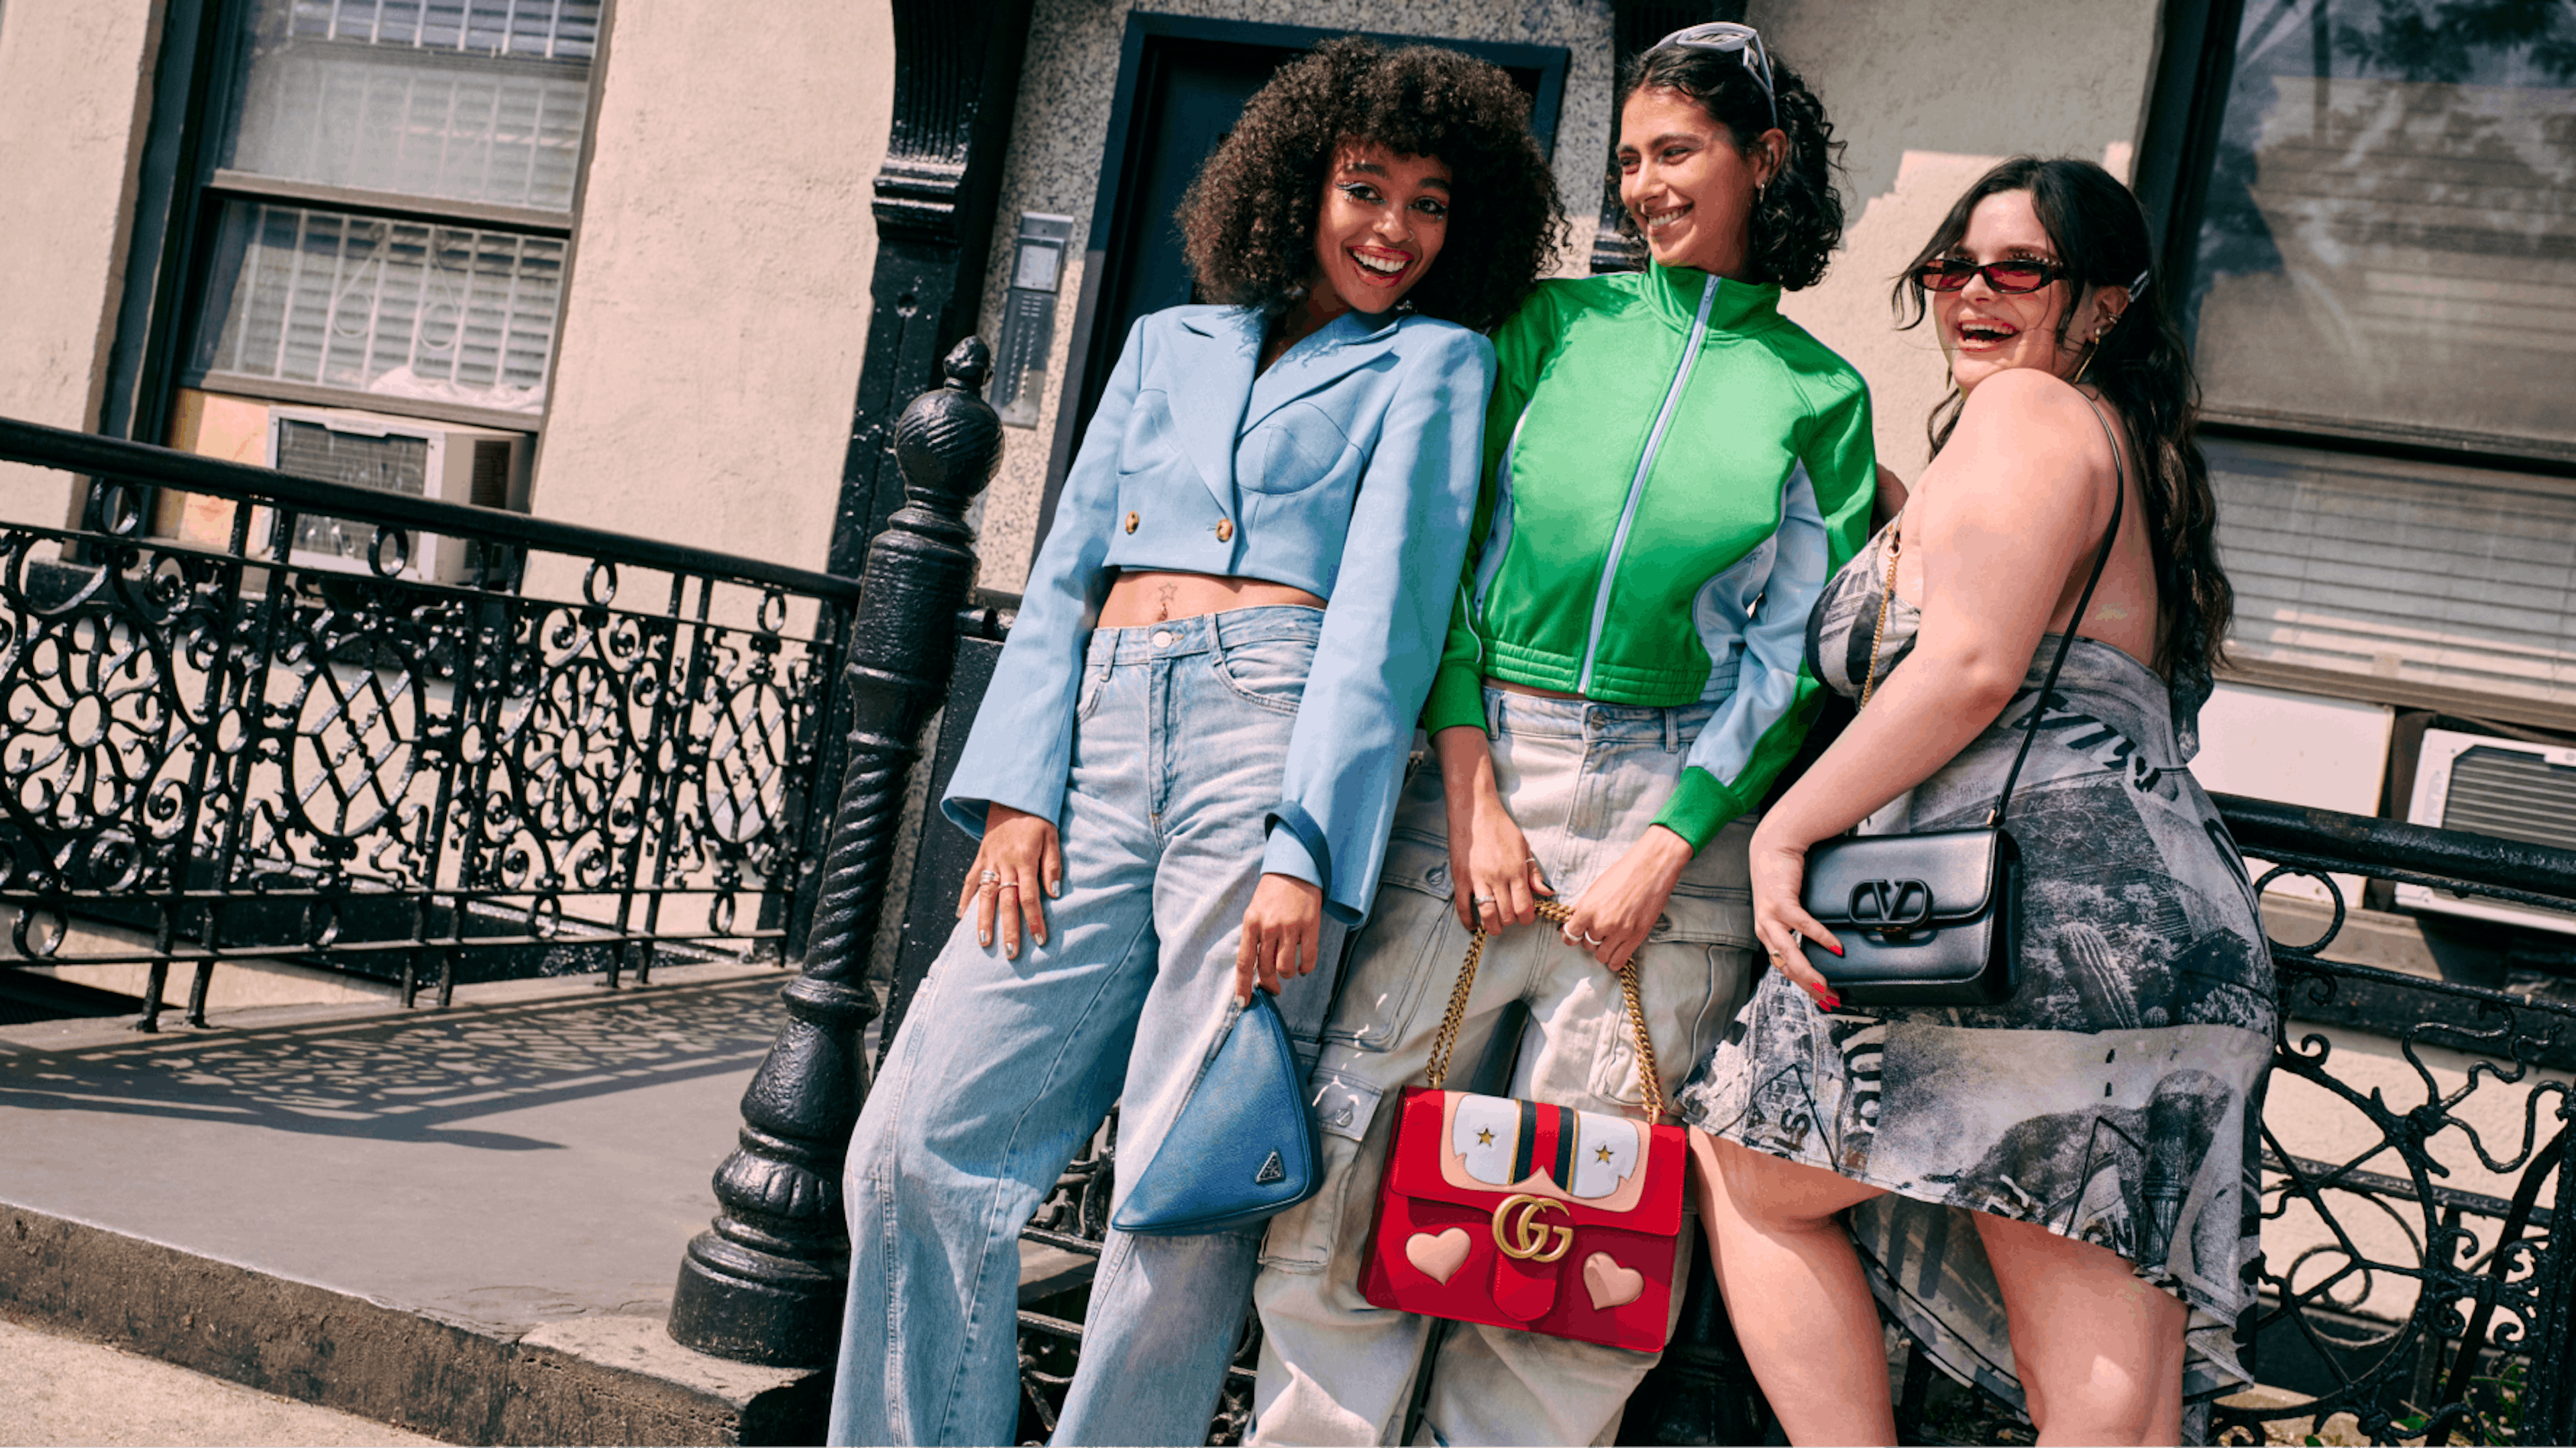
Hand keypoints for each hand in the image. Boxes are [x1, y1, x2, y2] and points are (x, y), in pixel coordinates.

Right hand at [955, 803, 1061, 957]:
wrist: (1012, 795)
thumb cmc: (1037, 818)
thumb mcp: (1052, 837)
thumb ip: (1053, 865)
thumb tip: (1054, 894)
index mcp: (1025, 859)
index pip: (1029, 896)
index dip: (1034, 919)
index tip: (1039, 940)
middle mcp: (1005, 862)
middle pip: (1005, 901)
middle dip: (1009, 929)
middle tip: (1011, 953)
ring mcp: (989, 860)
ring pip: (984, 895)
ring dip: (983, 920)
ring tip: (983, 944)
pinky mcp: (980, 857)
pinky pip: (970, 880)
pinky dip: (964, 899)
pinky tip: (961, 917)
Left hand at [1236, 873, 1324, 1001]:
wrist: (1295, 869)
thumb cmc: (1272, 894)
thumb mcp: (1255, 912)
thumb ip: (1254, 938)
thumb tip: (1256, 969)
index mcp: (1251, 924)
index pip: (1245, 962)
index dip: (1243, 986)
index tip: (1244, 1003)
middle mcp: (1268, 927)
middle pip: (1266, 969)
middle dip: (1269, 983)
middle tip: (1273, 987)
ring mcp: (1290, 927)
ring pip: (1286, 968)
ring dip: (1287, 974)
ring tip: (1289, 969)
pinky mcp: (1310, 926)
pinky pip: (1308, 958)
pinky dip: (1305, 968)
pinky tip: (1304, 967)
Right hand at [1435, 726, 1550, 932]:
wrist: (1474, 811)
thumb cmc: (1501, 827)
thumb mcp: (1523, 846)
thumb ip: (1534, 872)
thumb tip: (1546, 892)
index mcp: (1516, 870)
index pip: (1525, 907)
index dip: (1526, 918)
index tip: (1525, 917)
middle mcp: (1498, 878)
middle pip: (1507, 914)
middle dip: (1510, 921)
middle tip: (1509, 918)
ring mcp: (1478, 879)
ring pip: (1487, 915)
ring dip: (1492, 926)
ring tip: (1494, 927)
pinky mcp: (1461, 878)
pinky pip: (1463, 907)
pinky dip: (1467, 921)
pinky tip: (1473, 926)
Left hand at [1560, 826, 1692, 970]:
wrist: (1651, 868)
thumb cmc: (1623, 872)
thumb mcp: (1596, 887)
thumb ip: (1584, 906)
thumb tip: (1572, 921)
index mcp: (1587, 909)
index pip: (1570, 934)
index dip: (1571, 935)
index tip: (1575, 934)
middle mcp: (1601, 923)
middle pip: (1587, 945)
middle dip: (1590, 939)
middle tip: (1598, 930)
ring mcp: (1620, 932)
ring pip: (1601, 956)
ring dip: (1603, 950)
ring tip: (1609, 939)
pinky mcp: (1637, 937)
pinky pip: (1618, 961)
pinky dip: (1615, 960)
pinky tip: (1616, 951)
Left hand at [1747, 821, 1844, 1008]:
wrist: (1773, 847)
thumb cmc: (1782, 877)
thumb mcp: (1786, 907)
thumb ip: (1797, 927)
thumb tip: (1822, 946)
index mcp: (1768, 934)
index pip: (1785, 969)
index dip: (1804, 987)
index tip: (1824, 999)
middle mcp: (1766, 929)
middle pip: (1787, 968)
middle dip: (1809, 987)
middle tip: (1830, 998)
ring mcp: (1771, 916)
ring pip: (1789, 953)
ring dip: (1808, 973)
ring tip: (1826, 984)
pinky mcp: (1781, 901)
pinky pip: (1801, 925)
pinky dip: (1819, 937)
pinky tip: (1834, 946)